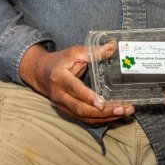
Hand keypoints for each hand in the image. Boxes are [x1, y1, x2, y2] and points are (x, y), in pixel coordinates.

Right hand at [19, 44, 133, 124]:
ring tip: (124, 112)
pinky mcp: (68, 112)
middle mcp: (60, 96)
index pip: (75, 89)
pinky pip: (86, 119)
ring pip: (85, 117)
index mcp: (60, 78)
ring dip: (106, 117)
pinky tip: (115, 115)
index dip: (88, 97)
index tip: (102, 103)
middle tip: (122, 109)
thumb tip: (113, 46)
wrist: (40, 74)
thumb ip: (93, 51)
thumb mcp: (74, 53)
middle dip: (103, 112)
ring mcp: (63, 106)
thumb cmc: (59, 61)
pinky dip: (101, 119)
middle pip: (82, 109)